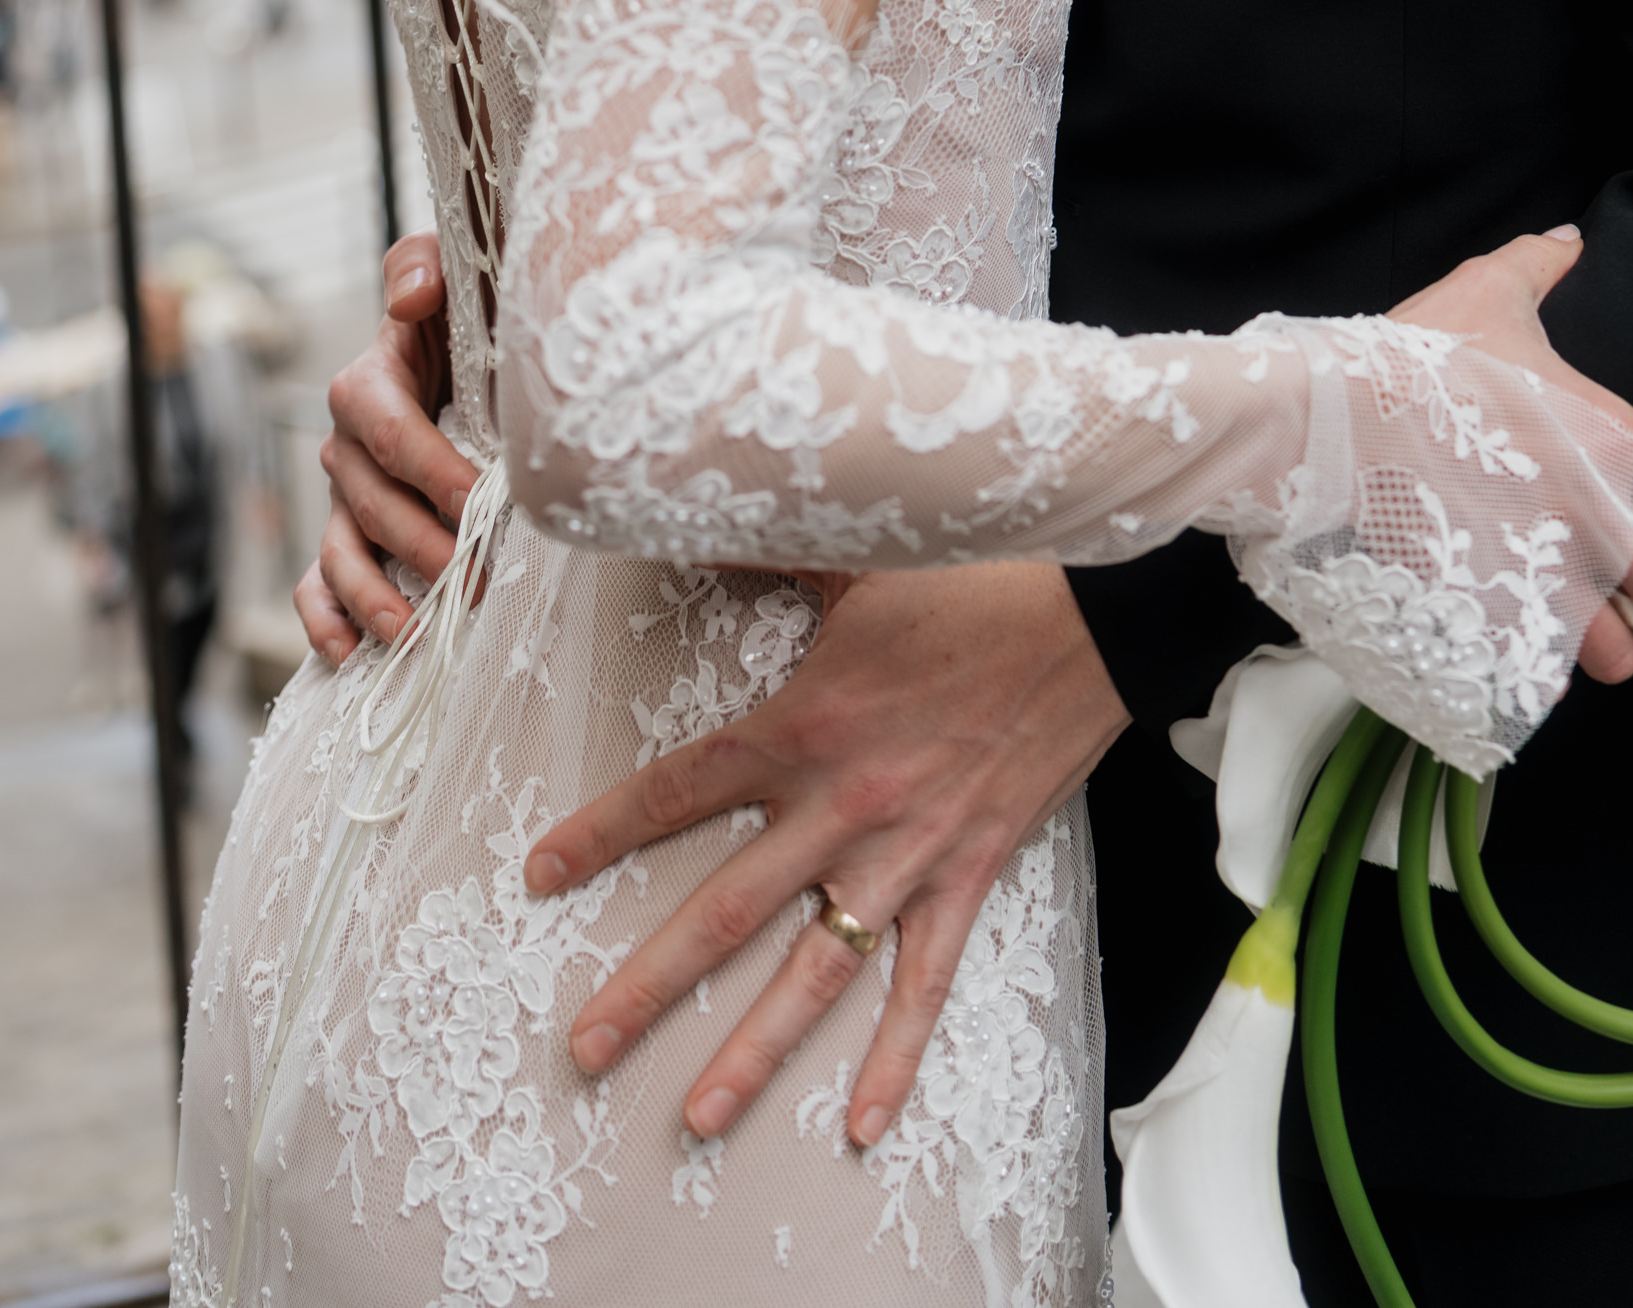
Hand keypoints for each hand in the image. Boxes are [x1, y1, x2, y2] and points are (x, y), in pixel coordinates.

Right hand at [293, 234, 479, 667]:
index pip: (388, 429)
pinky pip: (319, 581)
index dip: (430, 467)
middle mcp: (347, 444)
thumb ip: (423, 266)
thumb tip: (409, 298)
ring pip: (343, 550)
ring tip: (412, 632)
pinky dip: (326, 620)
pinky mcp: (348, 531)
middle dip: (422, 544)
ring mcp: (344, 495)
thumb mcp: (451, 270)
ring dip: (375, 595)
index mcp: (369, 382)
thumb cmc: (463, 310)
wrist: (464, 347)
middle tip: (474, 577)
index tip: (478, 500)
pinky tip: (348, 653)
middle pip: (371, 502)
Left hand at [521, 558, 1127, 1149]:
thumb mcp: (859, 557)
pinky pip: (924, 985)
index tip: (539, 874)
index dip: (603, 832)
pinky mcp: (967, 878)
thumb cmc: (973, 579)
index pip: (679, 788)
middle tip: (584, 1047)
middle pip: (726, 911)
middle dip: (650, 985)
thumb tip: (694, 505)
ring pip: (814, 972)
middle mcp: (842, 804)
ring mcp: (906, 854)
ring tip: (695, 1118)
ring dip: (752, 1051)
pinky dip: (898, 1058)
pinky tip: (862, 1126)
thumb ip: (772, 550)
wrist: (1093, 616)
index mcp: (802, 725)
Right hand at [1393, 226, 1632, 686]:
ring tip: (1602, 639)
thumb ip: (1539, 265)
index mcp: (1614, 444)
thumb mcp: (1486, 293)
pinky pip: (1536, 673)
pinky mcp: (1490, 622)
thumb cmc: (1419, 357)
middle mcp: (1598, 525)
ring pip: (1619, 656)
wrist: (1334, 425)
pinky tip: (1526, 650)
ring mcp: (1544, 584)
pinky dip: (1538, 670)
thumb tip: (1572, 240)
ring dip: (1614, 649)